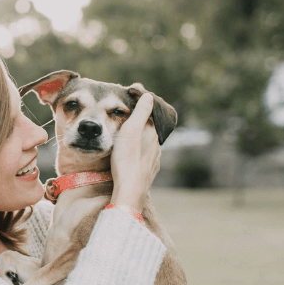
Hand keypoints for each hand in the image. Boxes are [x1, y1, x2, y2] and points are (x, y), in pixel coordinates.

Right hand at [110, 93, 160, 208]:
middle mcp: (156, 145)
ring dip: (141, 141)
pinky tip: (134, 157)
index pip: (150, 116)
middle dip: (141, 126)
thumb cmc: (127, 158)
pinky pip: (146, 159)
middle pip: (149, 131)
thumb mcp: (131, 130)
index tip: (133, 106)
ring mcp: (154, 160)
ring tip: (129, 140)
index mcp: (152, 133)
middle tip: (128, 123)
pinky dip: (140, 154)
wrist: (130, 189)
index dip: (142, 111)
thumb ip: (141, 112)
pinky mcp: (149, 172)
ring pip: (148, 146)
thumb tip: (149, 96)